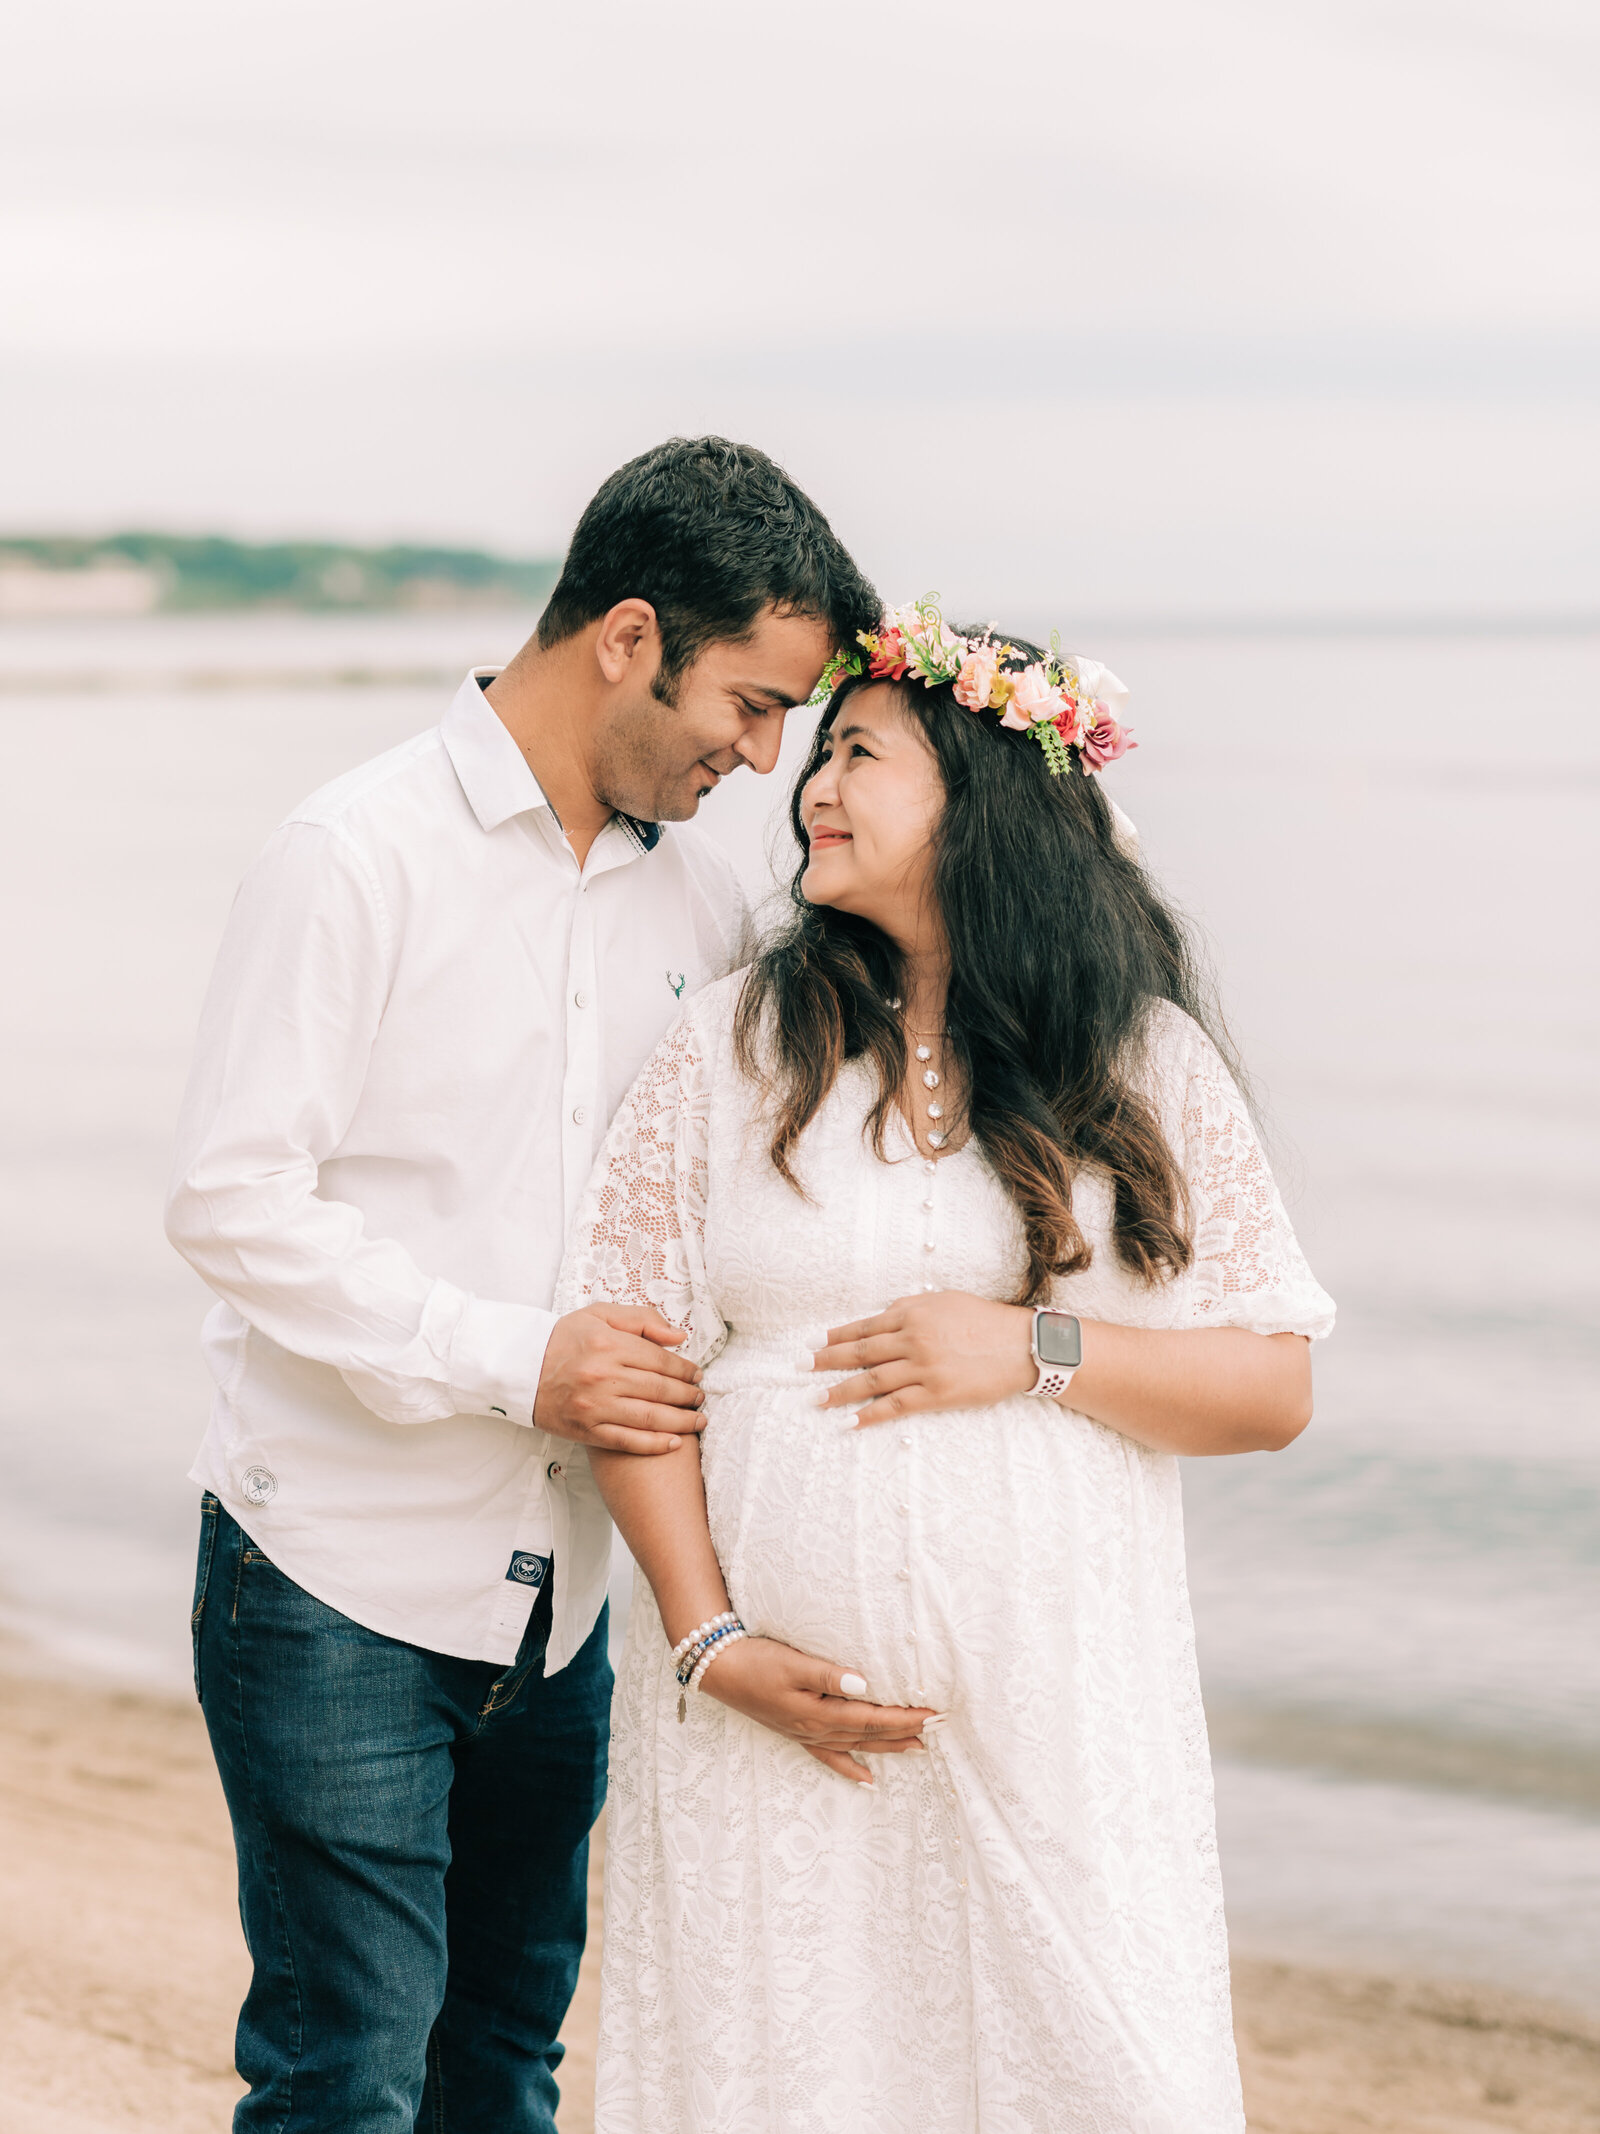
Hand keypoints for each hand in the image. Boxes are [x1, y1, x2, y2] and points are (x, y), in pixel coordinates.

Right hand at [534, 1304, 705, 1454]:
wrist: (520, 1369)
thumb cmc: (563, 1340)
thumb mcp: (599, 1315)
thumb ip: (641, 1319)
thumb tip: (678, 1337)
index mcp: (608, 1345)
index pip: (660, 1360)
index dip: (684, 1369)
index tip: (697, 1375)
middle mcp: (603, 1376)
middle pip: (660, 1389)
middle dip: (688, 1396)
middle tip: (701, 1398)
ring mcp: (594, 1407)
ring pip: (650, 1418)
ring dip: (682, 1421)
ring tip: (699, 1420)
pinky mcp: (586, 1431)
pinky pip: (628, 1441)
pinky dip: (655, 1444)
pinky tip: (675, 1443)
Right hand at [699, 1636, 937, 1786]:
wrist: (720, 1671)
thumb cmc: (756, 1662)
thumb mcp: (792, 1663)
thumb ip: (828, 1675)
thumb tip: (865, 1685)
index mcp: (819, 1713)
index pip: (873, 1718)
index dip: (905, 1717)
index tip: (934, 1713)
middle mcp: (816, 1730)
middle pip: (871, 1734)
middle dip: (906, 1731)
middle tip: (939, 1728)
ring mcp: (806, 1734)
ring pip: (857, 1746)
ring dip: (888, 1747)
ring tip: (919, 1749)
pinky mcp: (797, 1732)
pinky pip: (831, 1756)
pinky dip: (851, 1768)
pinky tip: (867, 1780)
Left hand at [812, 1290, 1034, 1426]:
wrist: (1022, 1345)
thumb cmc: (985, 1320)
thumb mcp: (944, 1301)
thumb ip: (911, 1309)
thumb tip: (883, 1317)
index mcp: (912, 1311)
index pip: (864, 1326)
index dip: (835, 1336)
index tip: (813, 1342)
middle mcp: (912, 1337)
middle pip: (859, 1352)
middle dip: (826, 1360)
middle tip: (800, 1368)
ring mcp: (923, 1366)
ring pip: (871, 1380)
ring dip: (840, 1390)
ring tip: (817, 1399)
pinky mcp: (936, 1393)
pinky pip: (895, 1406)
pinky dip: (870, 1414)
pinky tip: (851, 1421)